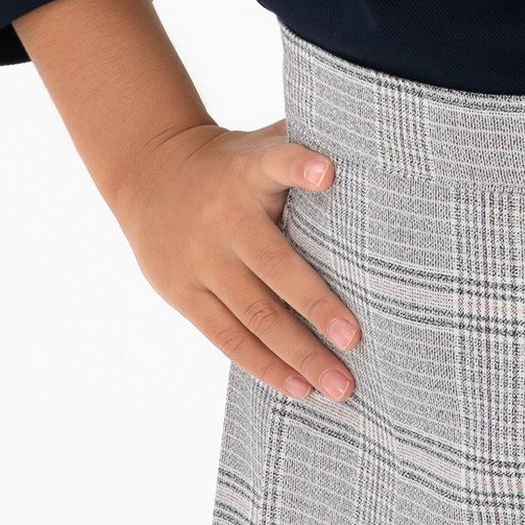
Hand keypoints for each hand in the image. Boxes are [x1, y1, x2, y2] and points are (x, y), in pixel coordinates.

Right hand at [110, 115, 360, 404]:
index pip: (278, 162)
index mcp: (250, 172)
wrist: (149, 172)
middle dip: (318, 307)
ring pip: (254, 315)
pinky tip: (298, 387)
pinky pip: (228, 337)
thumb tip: (376, 137)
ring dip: (299, 354)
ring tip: (339, 386)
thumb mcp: (261, 142)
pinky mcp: (182, 293)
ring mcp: (201, 261)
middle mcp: (226, 219)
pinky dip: (264, 365)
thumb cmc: (232, 162)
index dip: (302, 166)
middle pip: (276, 268)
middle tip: (357, 341)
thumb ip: (307, 144)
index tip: (329, 172)